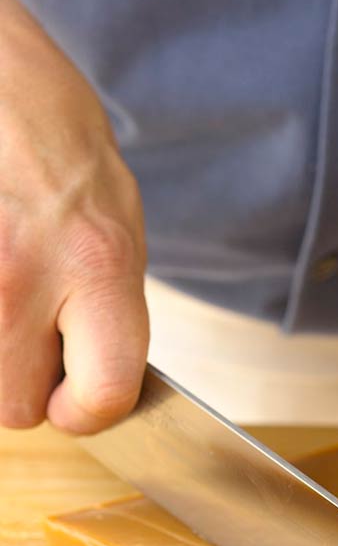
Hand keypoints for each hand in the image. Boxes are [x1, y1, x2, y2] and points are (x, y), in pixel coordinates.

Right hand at [0, 0, 147, 433]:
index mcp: (99, 263)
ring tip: (2, 285)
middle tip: (24, 333)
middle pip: (13, 409)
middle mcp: (23, 275)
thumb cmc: (53, 134)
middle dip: (22, 384)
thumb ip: (110, 306)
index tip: (75, 401)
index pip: (105, 394)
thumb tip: (98, 379)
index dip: (88, 411)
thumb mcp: (117, 218)